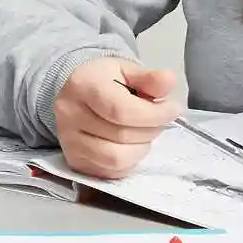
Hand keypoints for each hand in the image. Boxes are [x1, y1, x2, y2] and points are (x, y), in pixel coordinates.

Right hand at [50, 57, 178, 179]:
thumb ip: (148, 78)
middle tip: (159, 120)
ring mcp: (69, 142)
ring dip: (141, 149)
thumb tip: (168, 81)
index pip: (121, 110)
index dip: (153, 115)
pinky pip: (111, 172)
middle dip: (151, 130)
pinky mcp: (75, 162)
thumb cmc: (104, 81)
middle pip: (121, 135)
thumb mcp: (126, 71)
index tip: (173, 109)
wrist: (74, 94)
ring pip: (116, 159)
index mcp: (83, 86)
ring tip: (144, 134)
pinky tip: (131, 146)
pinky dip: (129, 162)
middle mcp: (70, 115)